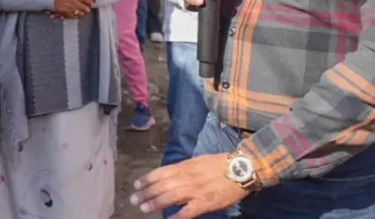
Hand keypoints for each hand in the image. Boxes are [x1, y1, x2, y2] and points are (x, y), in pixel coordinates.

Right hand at [54, 0, 93, 15]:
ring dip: (81, 13)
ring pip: (78, 13)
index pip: (85, 0)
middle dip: (87, 9)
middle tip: (88, 10)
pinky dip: (74, 16)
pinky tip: (75, 16)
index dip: (90, 2)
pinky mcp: (65, 12)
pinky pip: (72, 16)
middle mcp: (74, 3)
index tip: (92, 4)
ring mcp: (70, 8)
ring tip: (82, 14)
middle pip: (83, 8)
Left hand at [130, 154, 249, 217]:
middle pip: (161, 185)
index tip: (136, 184)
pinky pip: (187, 211)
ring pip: (170, 197)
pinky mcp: (205, 203)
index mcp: (185, 166)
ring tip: (143, 208)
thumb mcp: (198, 161)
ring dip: (155, 203)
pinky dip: (176, 216)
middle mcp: (186, 177)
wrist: (240, 169)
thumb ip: (183, 168)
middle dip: (146, 193)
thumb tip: (170, 174)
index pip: (160, 172)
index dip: (147, 179)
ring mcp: (195, 191)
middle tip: (134, 200)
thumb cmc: (219, 164)